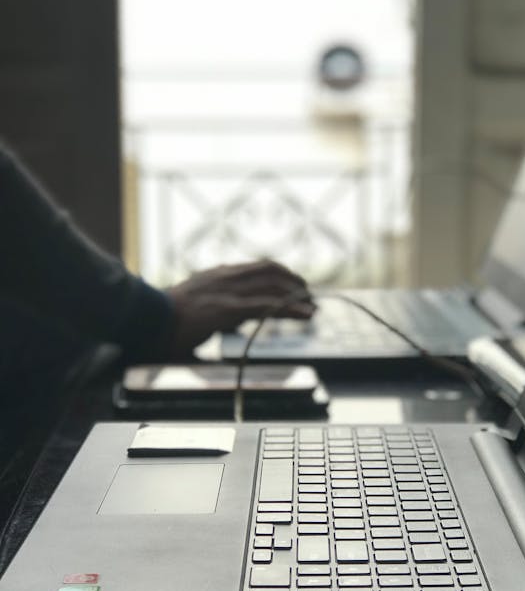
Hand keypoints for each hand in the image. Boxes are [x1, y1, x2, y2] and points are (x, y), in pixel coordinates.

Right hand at [165, 260, 314, 356]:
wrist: (146, 319)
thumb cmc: (163, 319)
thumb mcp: (193, 307)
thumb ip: (212, 309)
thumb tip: (223, 322)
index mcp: (218, 275)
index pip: (258, 267)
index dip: (281, 275)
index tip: (295, 286)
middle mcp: (226, 277)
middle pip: (271, 271)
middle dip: (294, 283)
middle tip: (309, 296)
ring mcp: (228, 291)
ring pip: (273, 287)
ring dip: (298, 296)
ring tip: (312, 307)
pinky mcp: (228, 309)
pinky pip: (267, 306)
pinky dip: (291, 310)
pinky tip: (306, 315)